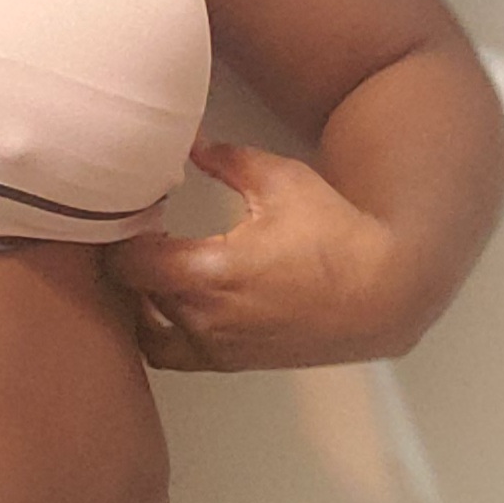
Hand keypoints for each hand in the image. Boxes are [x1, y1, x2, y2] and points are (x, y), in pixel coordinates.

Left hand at [103, 140, 409, 371]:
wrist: (382, 294)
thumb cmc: (336, 235)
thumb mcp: (281, 180)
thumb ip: (225, 159)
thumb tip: (189, 140)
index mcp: (208, 273)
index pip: (127, 264)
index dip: (120, 237)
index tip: (138, 216)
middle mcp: (204, 319)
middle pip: (131, 295)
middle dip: (130, 265)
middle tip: (142, 236)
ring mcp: (215, 348)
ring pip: (146, 331)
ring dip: (141, 302)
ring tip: (155, 271)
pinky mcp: (230, 363)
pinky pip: (173, 354)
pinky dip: (162, 332)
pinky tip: (172, 305)